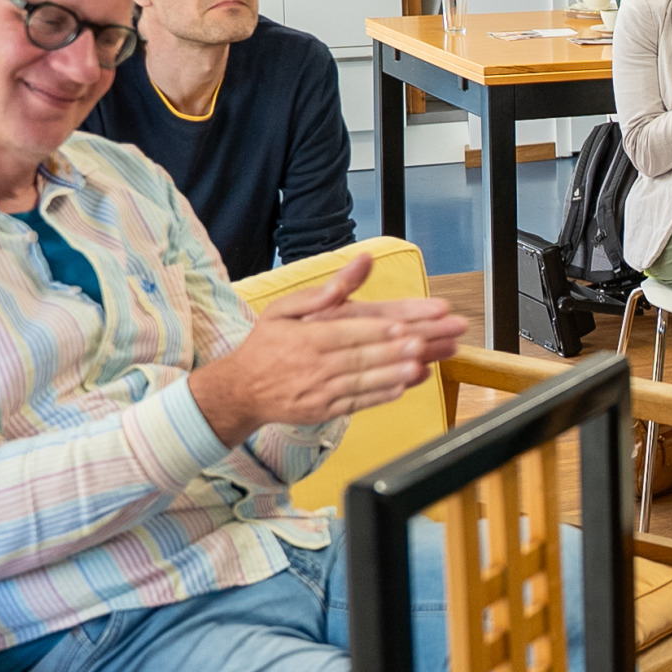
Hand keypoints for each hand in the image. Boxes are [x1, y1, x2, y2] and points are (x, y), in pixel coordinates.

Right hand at [190, 254, 465, 446]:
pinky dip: (381, 395)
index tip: (404, 325)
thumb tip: (362, 262)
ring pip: (363, 381)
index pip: (346, 331)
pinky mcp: (325, 410)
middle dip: (399, 347)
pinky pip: (357, 402)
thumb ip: (323, 291)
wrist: (241, 391)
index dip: (376, 329)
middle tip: (430, 341)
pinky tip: (403, 386)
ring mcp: (321, 390)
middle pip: (363, 355)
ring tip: (422, 365)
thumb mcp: (284, 309)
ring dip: (394, 373)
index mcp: (306, 336)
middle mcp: (314, 364)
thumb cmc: (267, 344)